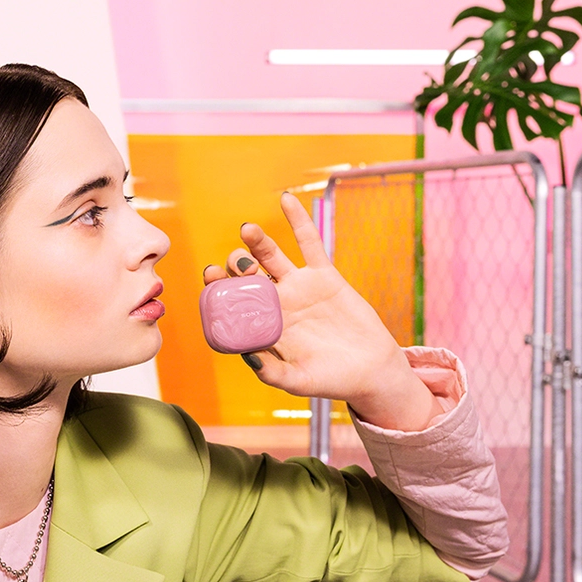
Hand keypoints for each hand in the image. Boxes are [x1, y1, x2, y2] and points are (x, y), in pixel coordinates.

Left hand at [205, 193, 441, 433]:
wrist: (371, 371)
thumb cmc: (331, 380)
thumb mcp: (299, 381)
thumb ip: (274, 372)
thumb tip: (249, 357)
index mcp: (263, 326)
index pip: (233, 303)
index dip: (218, 289)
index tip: (209, 278)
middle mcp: (276, 303)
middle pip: (247, 277)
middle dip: (234, 268)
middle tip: (227, 265)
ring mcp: (298, 287)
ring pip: (272, 257)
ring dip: (258, 242)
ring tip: (247, 230)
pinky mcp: (324, 276)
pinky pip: (309, 243)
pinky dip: (298, 221)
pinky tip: (287, 200)